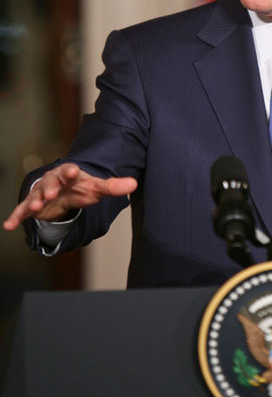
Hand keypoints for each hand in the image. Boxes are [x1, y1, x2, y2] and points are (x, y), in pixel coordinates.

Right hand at [3, 163, 136, 231]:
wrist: (62, 191)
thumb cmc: (80, 187)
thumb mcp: (96, 188)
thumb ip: (113, 186)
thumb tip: (134, 184)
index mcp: (69, 174)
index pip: (69, 171)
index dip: (69, 171)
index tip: (71, 171)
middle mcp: (53, 181)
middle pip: (50, 182)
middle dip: (50, 186)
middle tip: (50, 192)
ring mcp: (40, 194)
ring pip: (35, 195)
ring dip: (34, 201)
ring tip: (33, 207)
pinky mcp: (31, 206)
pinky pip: (22, 211)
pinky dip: (15, 217)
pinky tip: (8, 226)